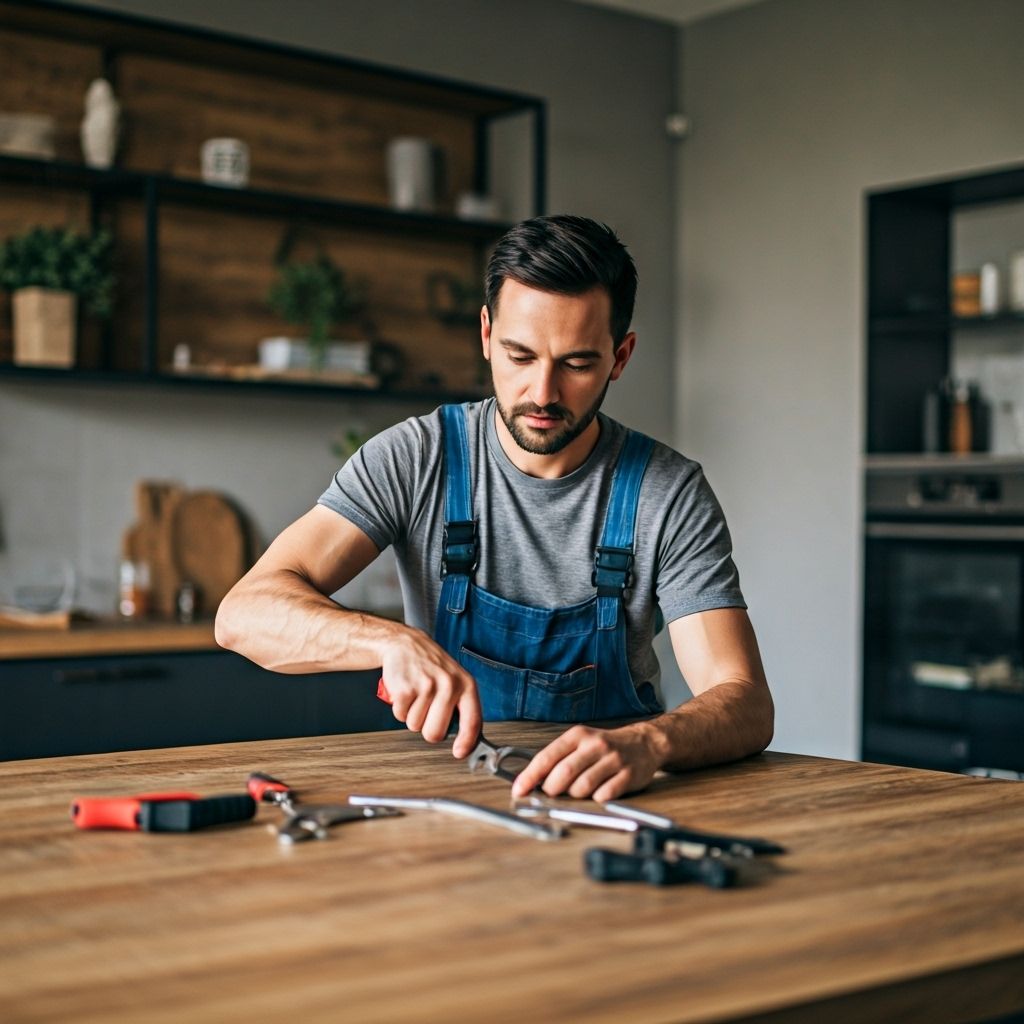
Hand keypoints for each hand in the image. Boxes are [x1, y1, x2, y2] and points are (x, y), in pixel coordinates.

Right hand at [379, 627, 481, 757]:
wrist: (406, 644)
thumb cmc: (432, 667)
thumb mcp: (454, 679)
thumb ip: (461, 705)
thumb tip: (465, 739)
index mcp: (466, 685)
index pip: (472, 721)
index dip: (466, 742)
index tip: (459, 753)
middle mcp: (449, 685)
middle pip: (436, 733)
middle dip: (428, 729)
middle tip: (426, 712)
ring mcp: (427, 686)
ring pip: (415, 726)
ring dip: (412, 716)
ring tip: (416, 696)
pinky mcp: (406, 688)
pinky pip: (401, 716)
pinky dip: (400, 709)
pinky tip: (405, 692)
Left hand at [510, 723, 661, 801]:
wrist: (644, 743)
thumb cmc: (605, 747)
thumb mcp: (580, 744)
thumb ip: (559, 759)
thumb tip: (532, 781)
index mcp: (577, 736)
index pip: (547, 757)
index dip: (529, 776)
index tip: (519, 790)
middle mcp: (594, 745)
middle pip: (563, 773)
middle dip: (552, 790)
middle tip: (552, 794)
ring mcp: (612, 760)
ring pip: (582, 787)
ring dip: (575, 796)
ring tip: (579, 791)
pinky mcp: (628, 775)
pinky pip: (604, 795)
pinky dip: (596, 800)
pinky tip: (598, 793)